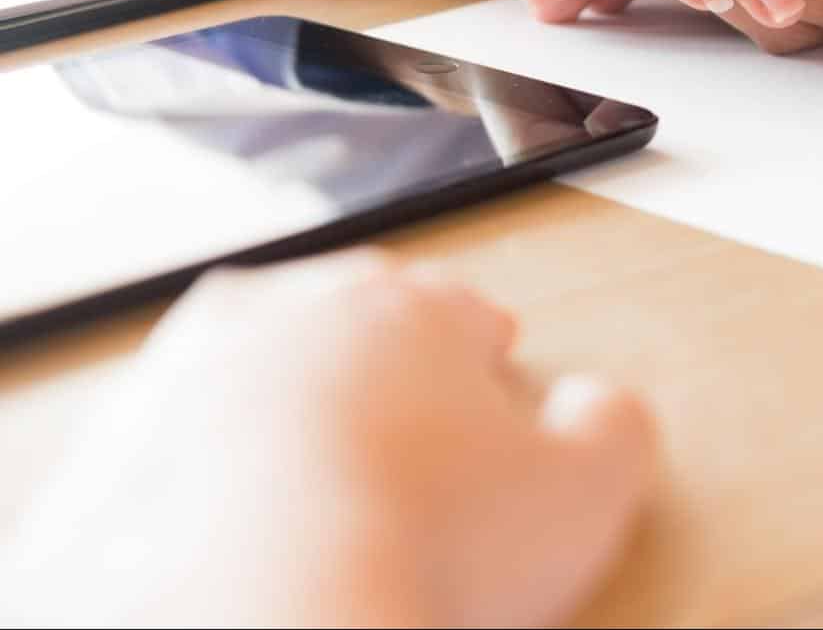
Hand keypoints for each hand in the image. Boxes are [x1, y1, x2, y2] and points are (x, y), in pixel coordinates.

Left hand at [0, 251, 654, 627]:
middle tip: (412, 430)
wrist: (273, 628)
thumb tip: (600, 402)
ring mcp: (196, 376)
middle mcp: (293, 317)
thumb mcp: (590, 490)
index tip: (489, 398)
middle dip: (384, 360)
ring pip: (259, 362)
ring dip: (290, 398)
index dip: (486, 357)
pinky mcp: (120, 451)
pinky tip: (245, 514)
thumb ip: (616, 423)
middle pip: (352, 315)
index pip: (460, 308)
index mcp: (407, 309)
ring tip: (323, 467)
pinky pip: (178, 438)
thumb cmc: (428, 555)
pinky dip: (210, 465)